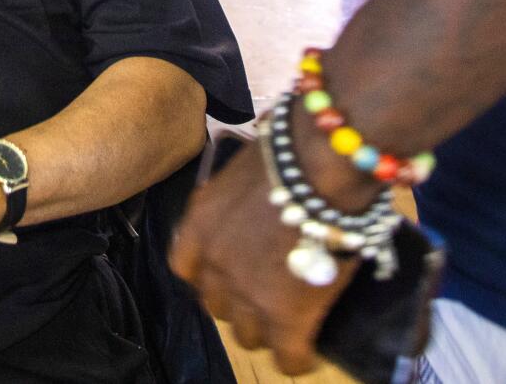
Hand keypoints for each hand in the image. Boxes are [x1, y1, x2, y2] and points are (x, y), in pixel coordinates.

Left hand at [169, 111, 377, 372]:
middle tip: (264, 296)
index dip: (209, 275)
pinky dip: (295, 358)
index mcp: (199, 225)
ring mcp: (248, 292)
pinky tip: (304, 355)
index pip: (185, 269)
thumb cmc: (291, 148)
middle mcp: (214, 262)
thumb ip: (237, 199)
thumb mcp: (243, 171)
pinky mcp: (287, 315)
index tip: (228, 275)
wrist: (320, 162)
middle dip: (237, 302)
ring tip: (286, 324)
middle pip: (216, 305)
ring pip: (247, 335)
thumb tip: (253, 201)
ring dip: (265, 330)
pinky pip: (286, 356)